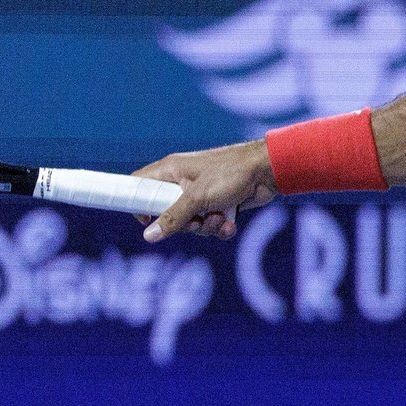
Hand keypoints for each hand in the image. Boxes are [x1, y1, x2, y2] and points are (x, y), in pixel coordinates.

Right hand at [132, 140, 277, 241]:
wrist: (268, 172)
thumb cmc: (231, 174)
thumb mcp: (198, 197)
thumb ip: (173, 217)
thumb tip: (149, 235)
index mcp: (171, 170)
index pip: (141, 185)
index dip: (138, 203)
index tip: (146, 221)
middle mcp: (183, 182)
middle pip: (167, 213)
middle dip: (185, 224)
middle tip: (196, 221)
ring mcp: (202, 194)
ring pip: (191, 223)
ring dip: (206, 227)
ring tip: (220, 218)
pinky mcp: (219, 204)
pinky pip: (210, 225)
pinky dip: (220, 227)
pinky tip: (230, 224)